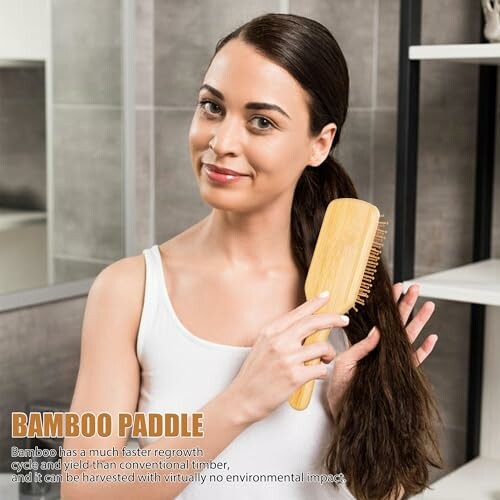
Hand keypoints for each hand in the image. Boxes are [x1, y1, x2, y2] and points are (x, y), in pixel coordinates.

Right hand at [225, 293, 346, 424]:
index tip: (326, 296)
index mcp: (270, 332)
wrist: (242, 399)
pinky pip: (321, 369)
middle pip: (313, 323)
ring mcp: (287, 359)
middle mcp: (279, 342)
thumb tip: (301, 325)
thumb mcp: (261, 346)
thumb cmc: (253, 375)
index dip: (315, 303)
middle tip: (344, 320)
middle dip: (333, 319)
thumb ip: (279, 334)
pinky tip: (317, 374)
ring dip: (329, 353)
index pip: (298, 312)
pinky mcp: (294, 377)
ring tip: (326, 359)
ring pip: (322, 347)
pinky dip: (323, 372)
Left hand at [326, 283, 438, 421]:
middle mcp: (381, 351)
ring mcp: (391, 363)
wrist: (342, 413)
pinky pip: (413, 362)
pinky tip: (431, 338)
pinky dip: (423, 351)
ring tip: (428, 305)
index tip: (397, 287)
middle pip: (398, 324)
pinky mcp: (397, 377)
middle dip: (407, 305)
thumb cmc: (337, 388)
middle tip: (415, 288)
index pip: (381, 319)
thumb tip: (377, 330)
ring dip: (419, 322)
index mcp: (367, 345)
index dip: (389, 303)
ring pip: (408, 338)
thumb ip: (361, 347)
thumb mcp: (344, 362)